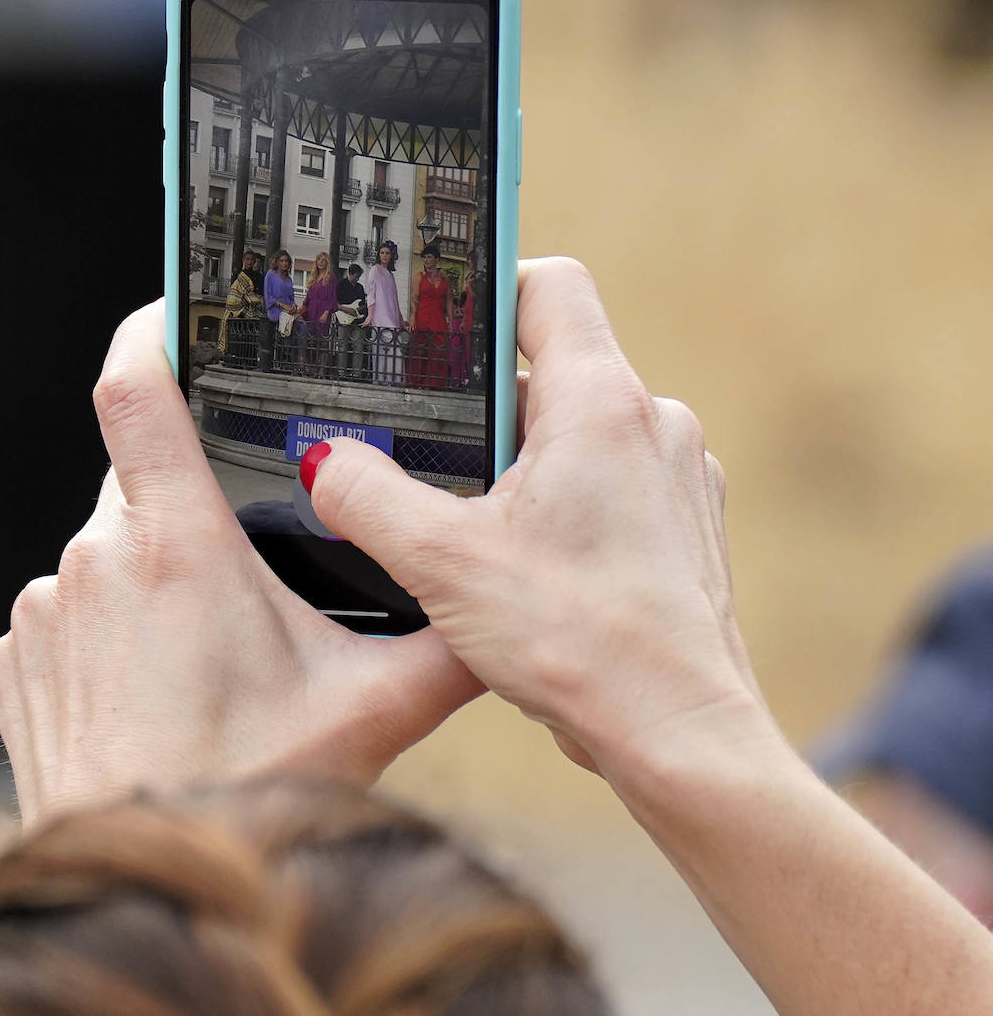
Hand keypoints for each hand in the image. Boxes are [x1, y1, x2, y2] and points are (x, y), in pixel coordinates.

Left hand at [0, 299, 478, 829]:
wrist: (142, 892)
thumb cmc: (250, 795)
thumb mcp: (375, 711)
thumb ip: (449, 645)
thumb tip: (507, 609)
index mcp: (178, 545)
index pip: (138, 388)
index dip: (154, 332)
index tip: (179, 315)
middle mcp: (95, 560)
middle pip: (144, 482)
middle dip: (198, 507)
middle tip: (252, 570)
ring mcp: (45, 612)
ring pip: (110, 552)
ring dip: (158, 580)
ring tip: (208, 658)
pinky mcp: (16, 663)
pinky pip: (69, 613)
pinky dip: (112, 633)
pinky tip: (155, 695)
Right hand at [309, 258, 767, 789]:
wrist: (677, 729)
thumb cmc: (580, 642)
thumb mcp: (442, 562)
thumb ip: (368, 497)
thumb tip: (328, 462)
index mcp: (601, 403)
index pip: (550, 286)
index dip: (490, 290)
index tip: (446, 326)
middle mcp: (655, 423)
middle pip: (559, 368)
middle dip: (492, 406)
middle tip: (439, 457)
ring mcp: (680, 476)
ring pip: (586, 433)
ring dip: (531, 463)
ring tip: (483, 527)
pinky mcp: (686, 527)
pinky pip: (618, 484)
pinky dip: (573, 505)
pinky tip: (536, 567)